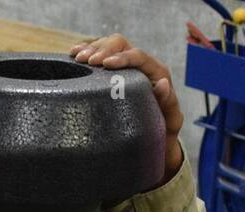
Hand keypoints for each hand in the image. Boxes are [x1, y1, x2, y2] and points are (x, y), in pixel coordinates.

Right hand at [70, 35, 183, 183]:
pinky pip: (98, 53)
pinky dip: (85, 50)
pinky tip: (73, 54)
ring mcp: (124, 65)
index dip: (122, 57)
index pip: (138, 56)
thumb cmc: (164, 128)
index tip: (106, 64)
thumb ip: (169, 102)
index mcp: (155, 71)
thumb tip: (163, 83)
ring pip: (107, 44)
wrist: (155, 134)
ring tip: (77, 57)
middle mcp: (139, 64)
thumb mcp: (171, 119)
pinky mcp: (112, 71)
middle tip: (87, 61)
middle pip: (120, 43)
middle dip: (102, 49)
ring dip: (91, 48)